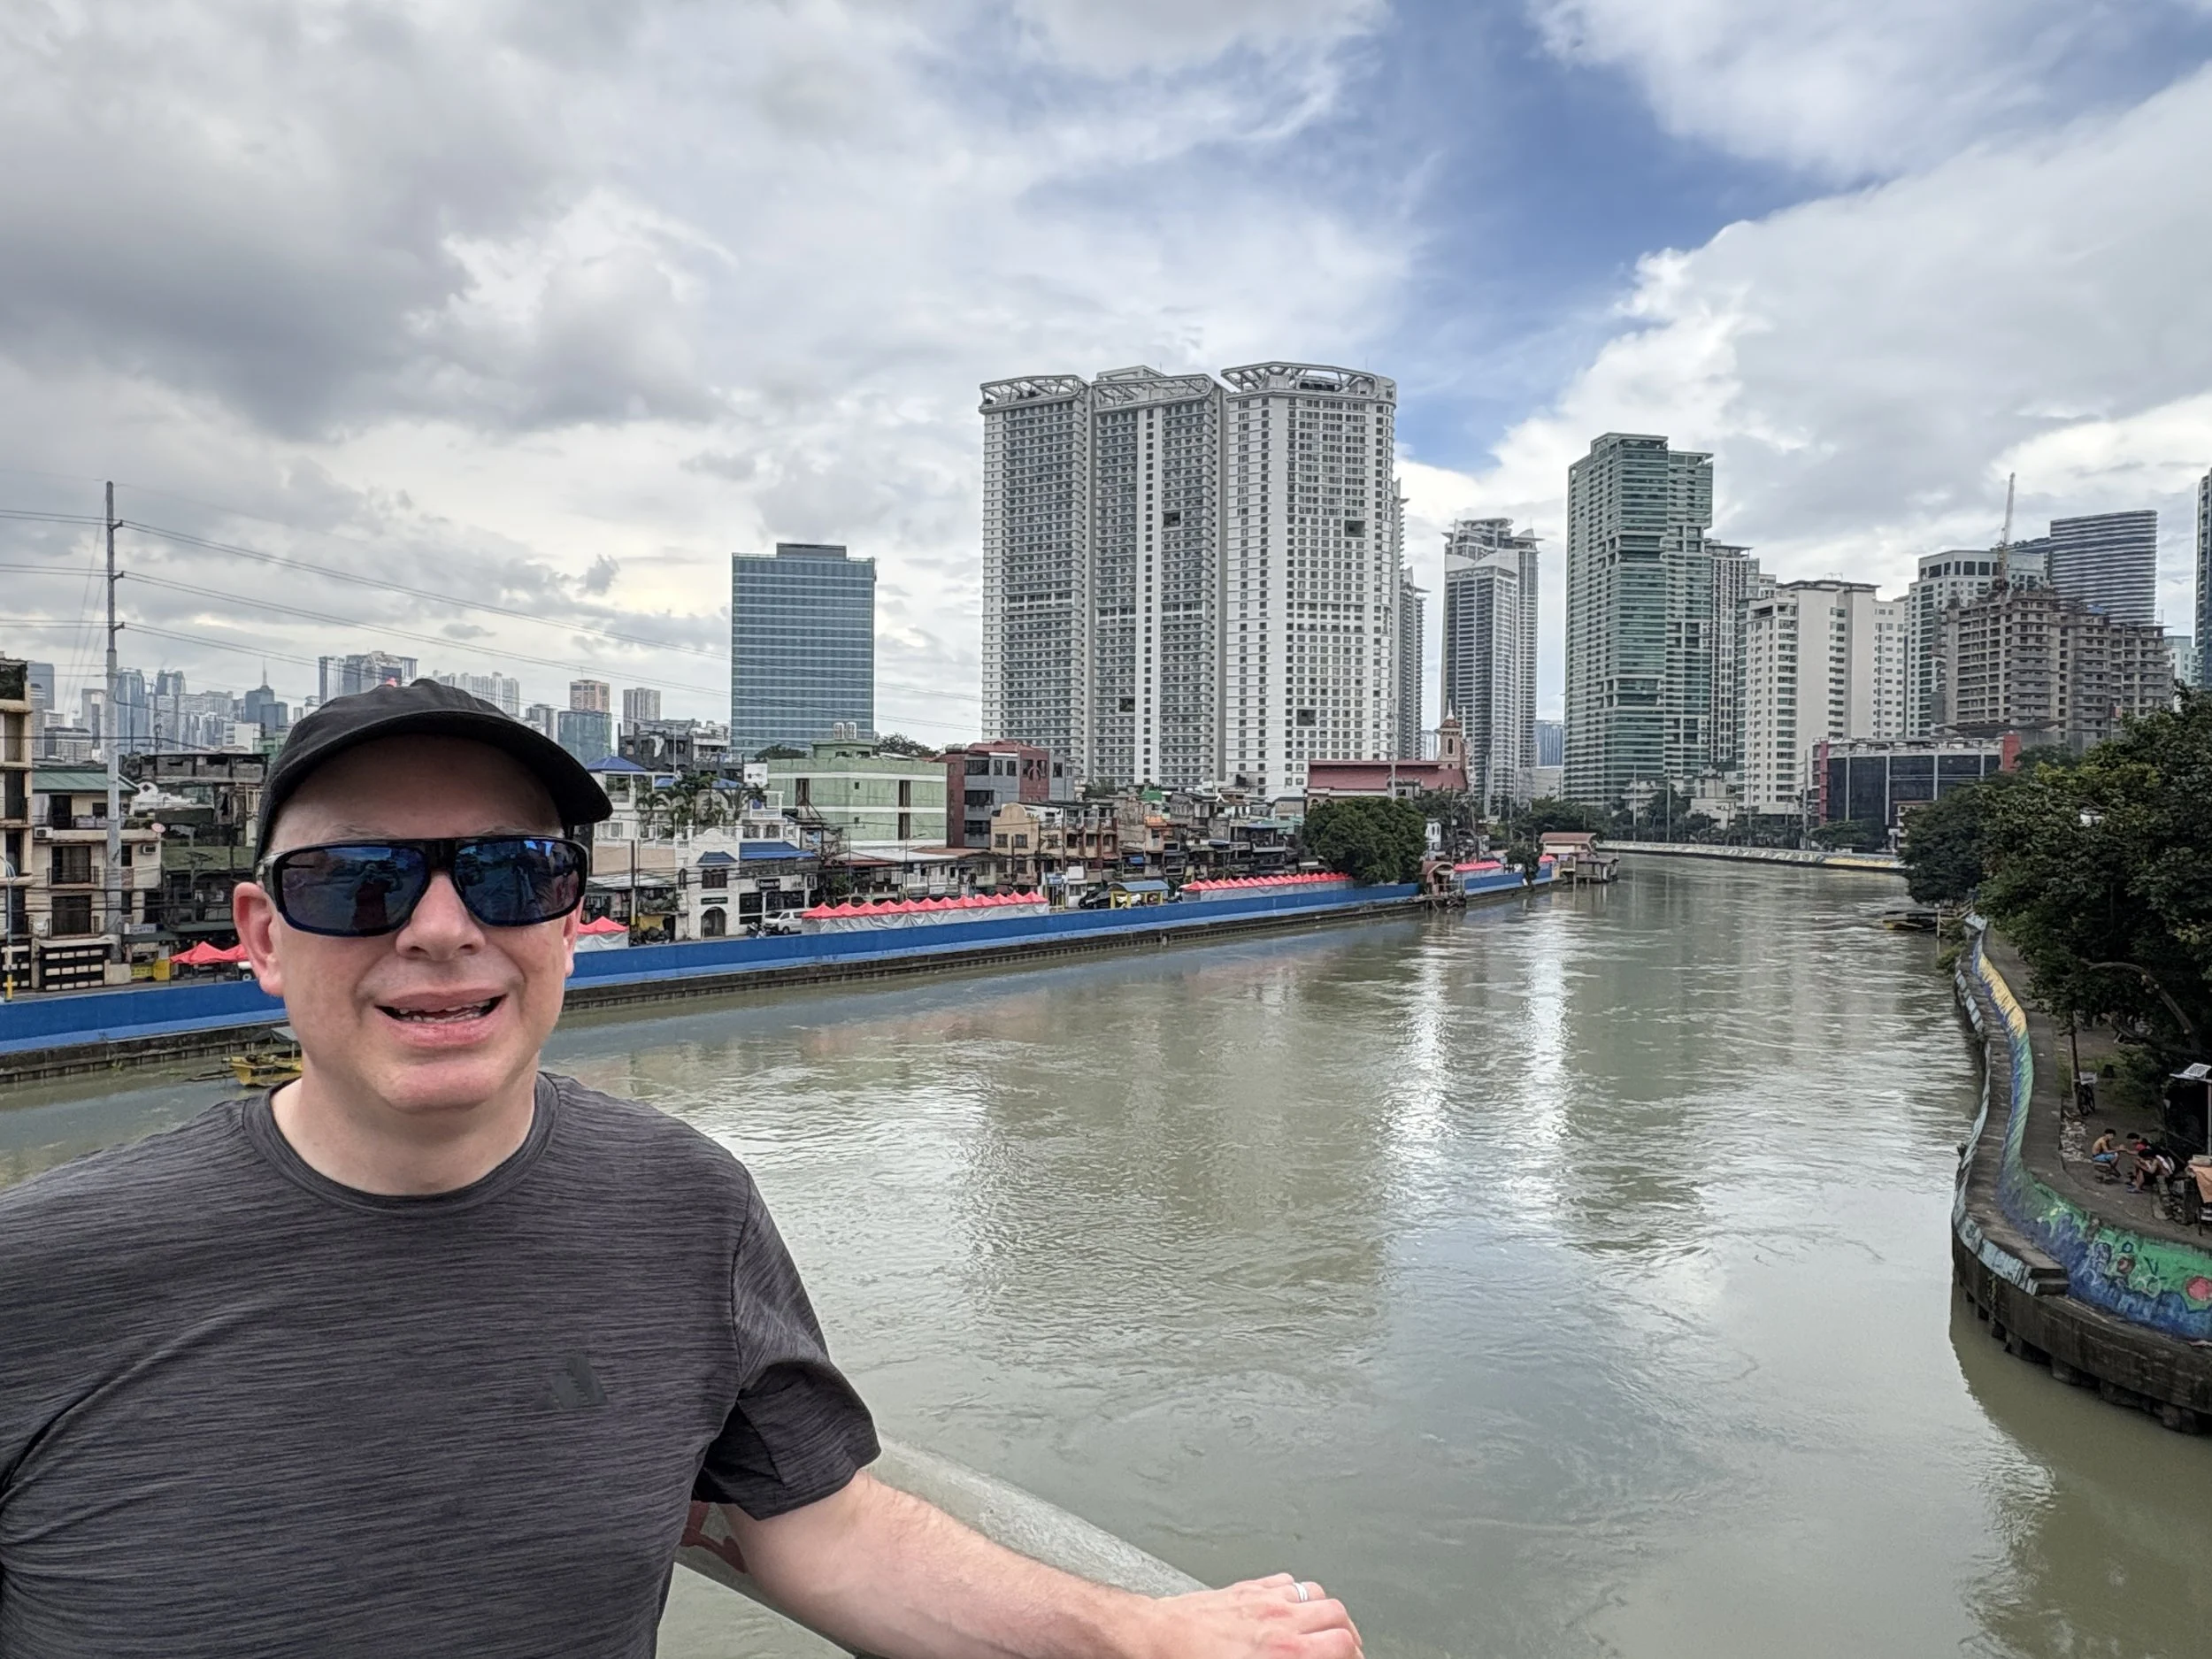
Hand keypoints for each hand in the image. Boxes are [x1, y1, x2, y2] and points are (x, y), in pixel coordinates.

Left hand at [1130, 1572, 1361, 1657]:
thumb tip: (1304, 1656)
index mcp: (1284, 1652)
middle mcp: (1278, 1620)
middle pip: (1339, 1616)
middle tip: (1344, 1653)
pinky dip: (1298, 1595)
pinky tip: (1292, 1610)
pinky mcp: (1244, 1589)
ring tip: (1324, 1632)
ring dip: (1326, 1614)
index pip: (1344, 1644)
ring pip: (1316, 1594)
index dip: (1353, 1656)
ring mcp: (1262, 1600)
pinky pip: (1286, 1582)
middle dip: (1347, 1637)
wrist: (1152, 1641)